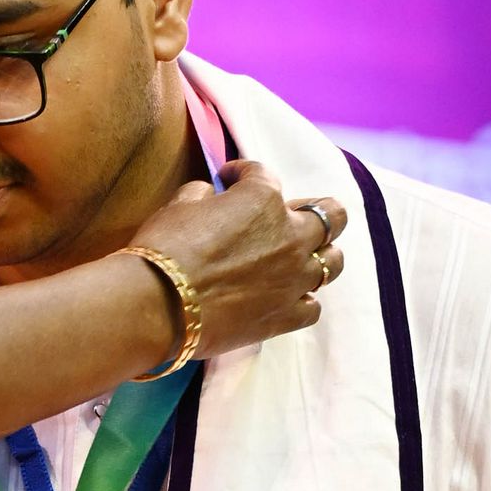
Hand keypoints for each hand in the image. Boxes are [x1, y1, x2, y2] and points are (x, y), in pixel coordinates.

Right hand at [134, 162, 346, 358]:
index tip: (230, 180)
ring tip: (301, 259)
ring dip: (320, 256)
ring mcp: (293, 279)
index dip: (243, 174)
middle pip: (333, 216)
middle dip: (314, 210)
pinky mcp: (285, 317)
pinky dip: (303, 300)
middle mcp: (290, 236)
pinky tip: (288, 298)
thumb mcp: (180, 204)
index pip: (263, 174)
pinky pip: (312, 308)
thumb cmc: (165, 248)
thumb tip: (209, 196)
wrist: (157, 304)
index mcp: (264, 199)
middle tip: (291, 217)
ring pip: (333, 262)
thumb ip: (203, 194)